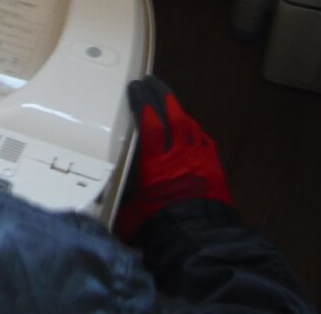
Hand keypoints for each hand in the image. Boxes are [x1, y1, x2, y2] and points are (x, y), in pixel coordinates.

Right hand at [115, 76, 231, 241]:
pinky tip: (193, 129)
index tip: (136, 89)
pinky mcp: (215, 167)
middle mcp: (179, 154)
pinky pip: (205, 140)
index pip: (149, 121)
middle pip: (173, 115)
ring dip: (180, 110)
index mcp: (155, 162)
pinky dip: (196, 131)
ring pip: (191, 125)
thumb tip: (105, 199)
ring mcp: (200, 158)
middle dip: (161, 95)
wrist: (200, 237)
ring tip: (171, 101)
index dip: (142, 101)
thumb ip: (121, 198)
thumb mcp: (132, 213)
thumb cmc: (162, 226)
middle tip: (153, 83)